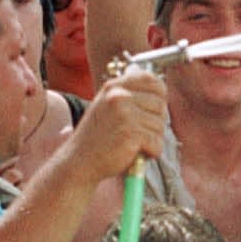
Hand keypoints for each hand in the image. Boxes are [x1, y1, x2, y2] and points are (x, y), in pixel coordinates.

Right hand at [72, 65, 168, 183]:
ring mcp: (125, 114)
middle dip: (155, 122)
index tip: (154, 108)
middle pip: (160, 105)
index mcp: (113, 87)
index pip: (150, 79)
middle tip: (138, 134)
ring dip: (152, 139)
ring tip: (132, 144)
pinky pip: (157, 143)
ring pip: (160, 126)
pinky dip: (151, 152)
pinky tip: (135, 153)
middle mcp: (119, 96)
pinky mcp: (131, 133)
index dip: (159, 94)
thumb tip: (162, 95)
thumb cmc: (97, 137)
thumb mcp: (107, 107)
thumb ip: (129, 97)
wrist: (79, 161)